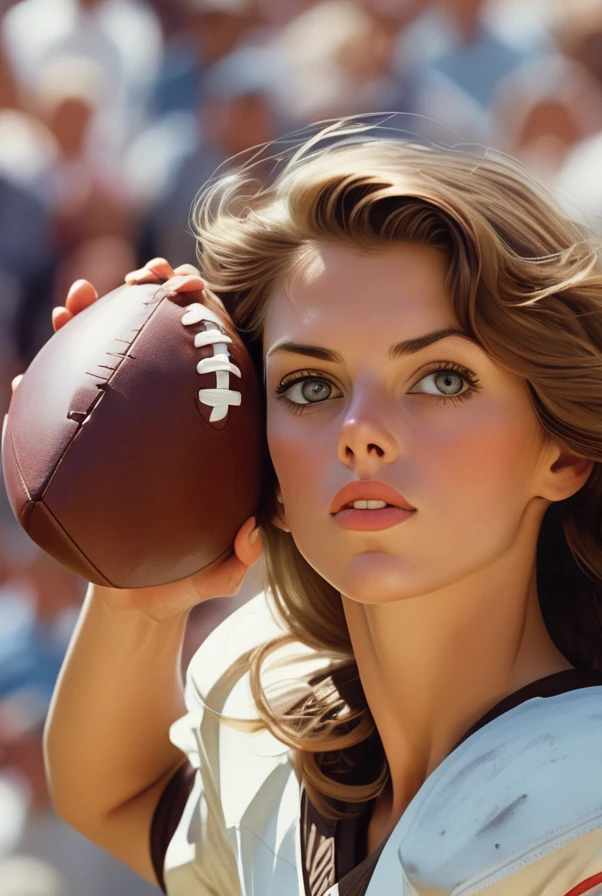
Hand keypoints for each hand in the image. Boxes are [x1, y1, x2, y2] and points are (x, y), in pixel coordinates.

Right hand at [11, 256, 263, 621]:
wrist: (139, 594)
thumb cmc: (186, 575)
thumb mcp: (217, 571)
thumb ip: (238, 556)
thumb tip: (254, 534)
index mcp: (200, 431)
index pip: (207, 360)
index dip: (203, 318)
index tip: (197, 290)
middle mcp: (156, 417)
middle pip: (152, 341)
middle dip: (146, 296)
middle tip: (147, 275)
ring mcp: (114, 425)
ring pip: (97, 359)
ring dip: (85, 321)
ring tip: (77, 295)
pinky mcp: (76, 446)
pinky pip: (51, 411)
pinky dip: (38, 390)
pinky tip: (26, 379)